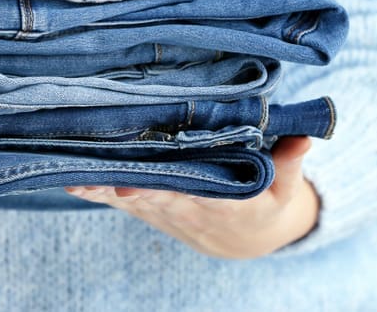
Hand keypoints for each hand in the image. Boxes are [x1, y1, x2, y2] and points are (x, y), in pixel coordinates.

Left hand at [64, 136, 318, 258]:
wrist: (245, 240)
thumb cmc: (265, 203)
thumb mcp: (285, 188)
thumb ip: (290, 162)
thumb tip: (306, 136)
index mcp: (222, 204)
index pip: (192, 195)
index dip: (168, 191)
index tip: (144, 185)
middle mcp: (187, 209)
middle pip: (155, 196)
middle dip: (130, 188)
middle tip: (104, 178)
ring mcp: (164, 209)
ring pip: (132, 198)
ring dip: (104, 188)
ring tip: (74, 174)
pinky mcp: (149, 206)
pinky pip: (119, 199)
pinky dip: (97, 191)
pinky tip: (71, 180)